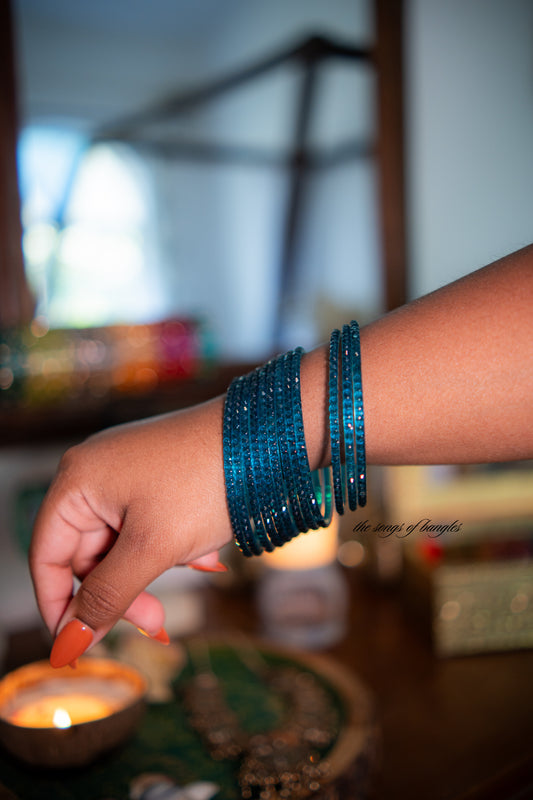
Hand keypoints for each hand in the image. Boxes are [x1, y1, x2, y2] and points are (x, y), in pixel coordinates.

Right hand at [29, 396, 232, 663]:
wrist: (268, 438)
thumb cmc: (207, 480)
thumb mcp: (153, 548)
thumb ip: (108, 596)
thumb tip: (69, 642)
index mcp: (78, 481)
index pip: (46, 556)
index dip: (59, 606)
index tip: (78, 648)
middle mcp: (96, 472)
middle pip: (87, 554)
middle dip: (121, 590)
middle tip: (156, 620)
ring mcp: (128, 472)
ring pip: (122, 544)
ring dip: (152, 568)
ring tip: (195, 561)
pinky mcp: (158, 476)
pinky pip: (148, 526)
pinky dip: (170, 547)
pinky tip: (205, 551)